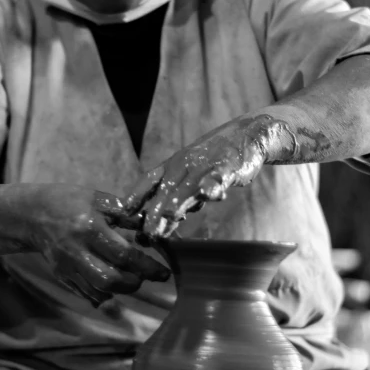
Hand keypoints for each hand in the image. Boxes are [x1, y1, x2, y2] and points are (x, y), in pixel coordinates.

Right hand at [28, 185, 170, 305]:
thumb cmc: (70, 202)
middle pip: (110, 279)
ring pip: (98, 291)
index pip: (123, 254)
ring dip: (121, 290)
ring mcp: (67, 267)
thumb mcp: (98, 199)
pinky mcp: (62, 276)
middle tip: (146, 276)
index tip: (163, 272)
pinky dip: (104, 294)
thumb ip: (126, 213)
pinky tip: (114, 285)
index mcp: (90, 228)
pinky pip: (86, 294)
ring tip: (132, 279)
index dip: (147, 266)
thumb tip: (153, 225)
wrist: (32, 214)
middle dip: (134, 282)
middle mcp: (77, 251)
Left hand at [125, 114, 299, 237]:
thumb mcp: (189, 179)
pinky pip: (220, 176)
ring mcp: (205, 165)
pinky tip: (212, 195)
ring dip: (179, 201)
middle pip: (166, 190)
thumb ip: (174, 202)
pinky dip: (214, 185)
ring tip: (169, 216)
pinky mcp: (228, 166)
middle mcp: (184, 164)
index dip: (135, 196)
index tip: (121, 214)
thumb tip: (154, 229)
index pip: (148, 181)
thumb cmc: (213, 162)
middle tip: (147, 233)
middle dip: (155, 211)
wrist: (247, 135)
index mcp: (172, 166)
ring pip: (189, 185)